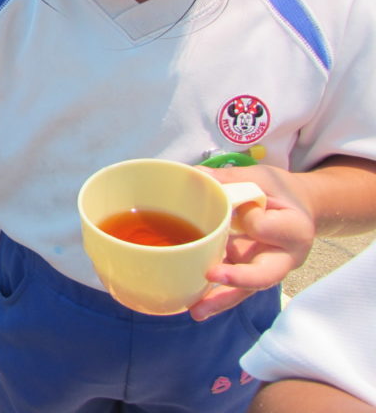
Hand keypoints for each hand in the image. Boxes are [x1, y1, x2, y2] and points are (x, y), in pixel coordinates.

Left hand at [190, 164, 315, 320]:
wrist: (296, 209)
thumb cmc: (279, 192)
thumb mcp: (261, 178)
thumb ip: (232, 179)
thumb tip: (196, 175)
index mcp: (295, 229)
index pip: (265, 227)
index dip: (249, 216)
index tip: (244, 204)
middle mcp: (284, 258)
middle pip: (263, 276)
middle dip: (237, 279)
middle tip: (212, 275)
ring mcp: (266, 270)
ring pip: (245, 291)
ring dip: (219, 301)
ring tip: (195, 310)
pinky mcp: (248, 274)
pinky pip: (232, 288)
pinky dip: (212, 295)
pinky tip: (190, 302)